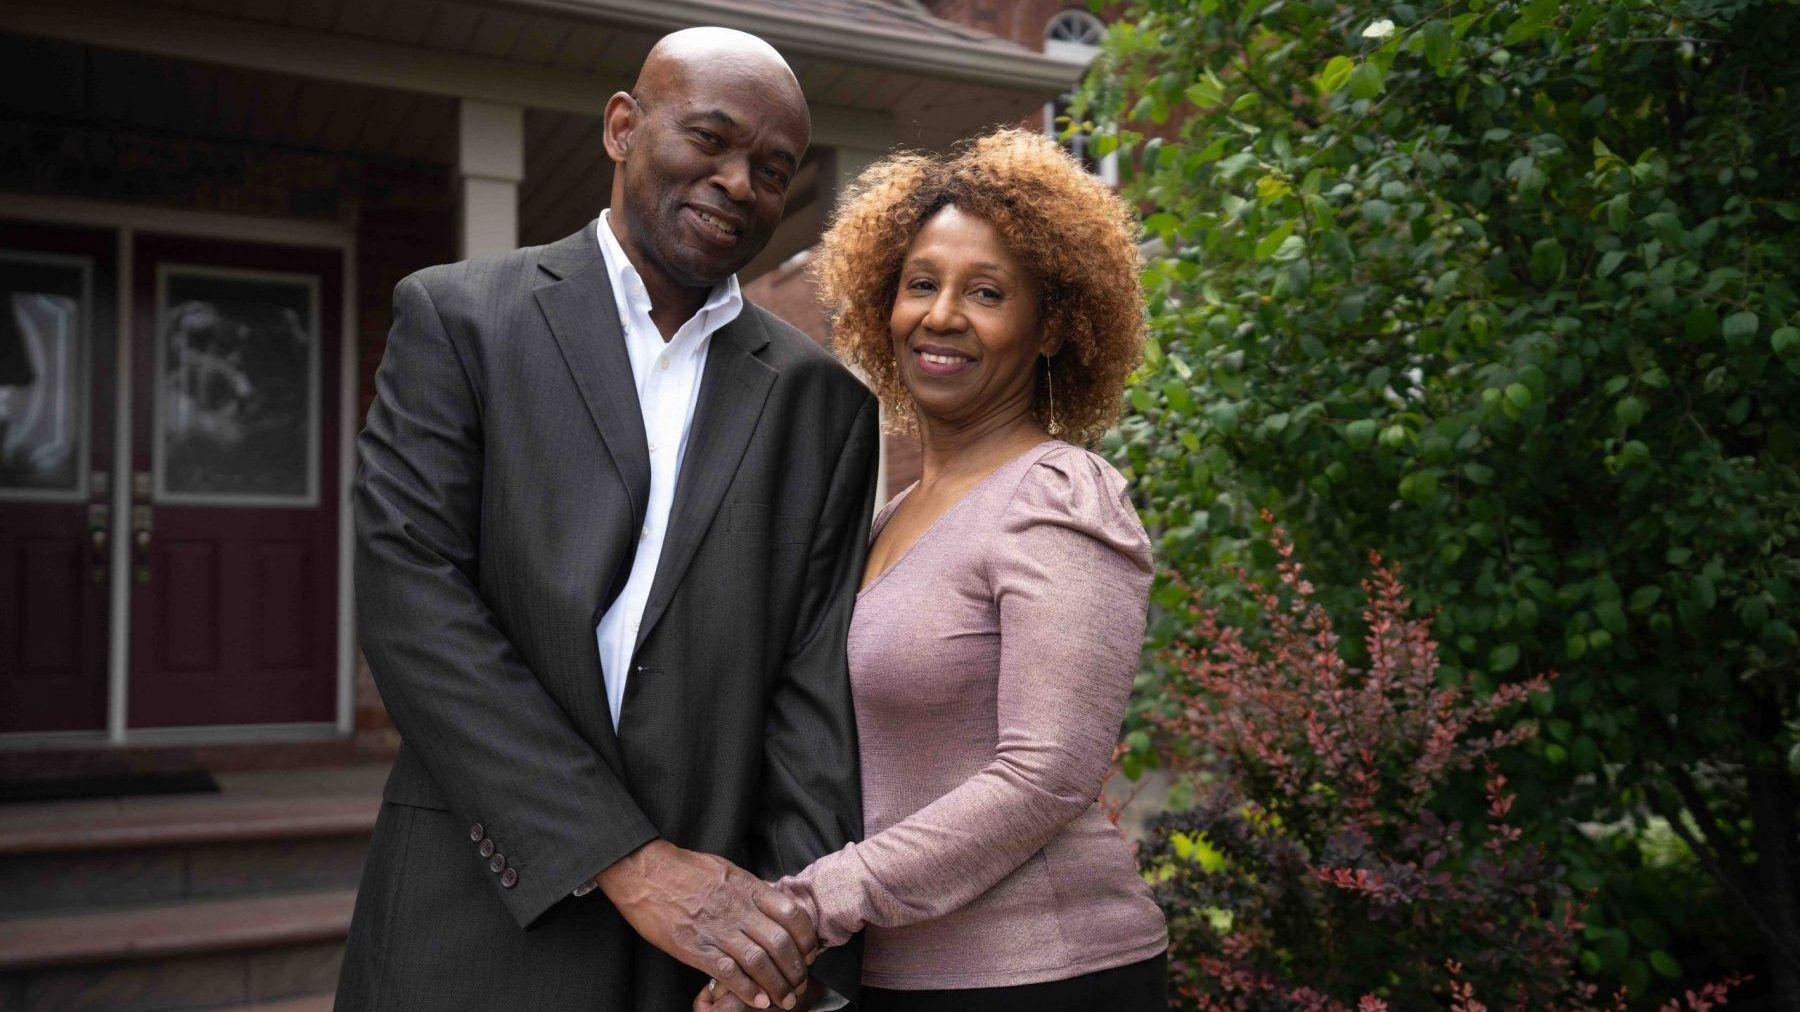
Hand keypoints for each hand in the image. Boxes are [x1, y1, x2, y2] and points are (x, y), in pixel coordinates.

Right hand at [595, 840, 816, 1008]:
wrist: (645, 872)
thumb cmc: (683, 868)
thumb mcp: (726, 869)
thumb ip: (750, 888)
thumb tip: (771, 900)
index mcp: (747, 888)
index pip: (790, 914)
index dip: (805, 938)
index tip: (809, 952)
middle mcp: (737, 909)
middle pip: (780, 942)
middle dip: (795, 968)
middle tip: (800, 983)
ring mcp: (717, 929)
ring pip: (759, 961)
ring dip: (776, 985)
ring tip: (784, 999)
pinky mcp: (695, 948)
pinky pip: (729, 973)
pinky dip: (747, 990)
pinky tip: (758, 1000)